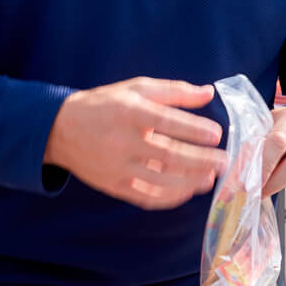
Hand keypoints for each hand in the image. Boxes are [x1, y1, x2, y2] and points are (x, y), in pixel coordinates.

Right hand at [44, 77, 227, 209]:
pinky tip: (188, 190)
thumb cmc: (105, 104)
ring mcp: (118, 167)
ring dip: (189, 181)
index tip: (217, 134)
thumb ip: (174, 91)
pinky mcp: (114, 186)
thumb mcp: (137, 88)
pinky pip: (146, 196)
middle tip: (224, 160)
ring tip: (211, 178)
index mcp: (130, 112)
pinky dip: (169, 197)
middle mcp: (123, 141)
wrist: (60, 129)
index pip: (167, 122)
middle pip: (168, 155)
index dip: (194, 129)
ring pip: (159, 180)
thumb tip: (208, 92)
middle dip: (200, 160)